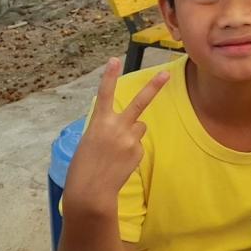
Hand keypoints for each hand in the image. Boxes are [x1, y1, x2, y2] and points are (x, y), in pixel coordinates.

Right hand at [63, 58, 168, 214]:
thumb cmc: (84, 166)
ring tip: (116, 151)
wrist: (91, 191)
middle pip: (139, 103)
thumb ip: (107, 128)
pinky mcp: (138, 152)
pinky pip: (138, 145)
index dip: (109, 76)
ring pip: (139, 127)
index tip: (115, 59)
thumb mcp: (89, 140)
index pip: (105, 93)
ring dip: (131, 133)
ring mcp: (130, 139)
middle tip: (166, 73)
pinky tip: (119, 163)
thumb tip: (128, 125)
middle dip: (154, 87)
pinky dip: (131, 151)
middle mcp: (116, 127)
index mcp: (98, 122)